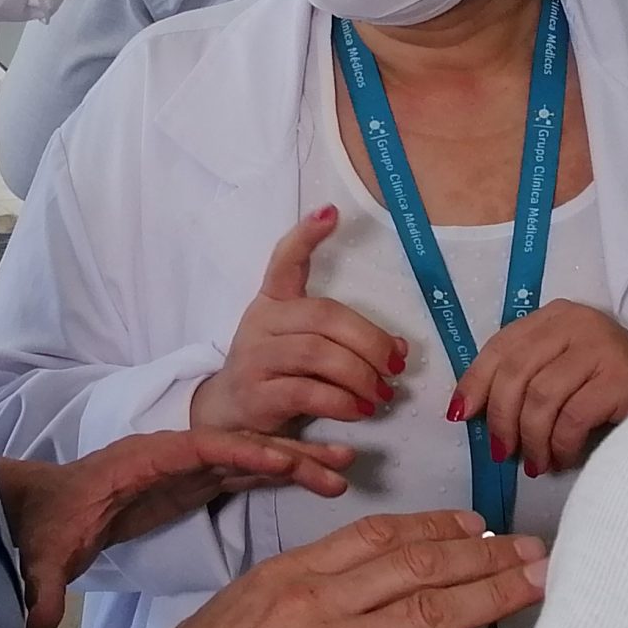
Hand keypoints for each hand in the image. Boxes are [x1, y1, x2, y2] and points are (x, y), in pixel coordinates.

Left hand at [0, 427, 353, 627]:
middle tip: (340, 463)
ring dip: (298, 462)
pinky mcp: (196, 483)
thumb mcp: (43, 554)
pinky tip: (318, 483)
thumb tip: (39, 620)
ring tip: (346, 468)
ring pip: (252, 458)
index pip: (197, 449)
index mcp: (139, 460)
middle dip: (289, 453)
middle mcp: (172, 455)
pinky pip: (248, 474)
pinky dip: (283, 476)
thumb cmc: (47, 523)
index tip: (283, 460)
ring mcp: (188, 467)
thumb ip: (44, 584)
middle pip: (239, 447)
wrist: (41, 509)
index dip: (240, 451)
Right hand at [125, 510, 546, 627]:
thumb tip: (340, 584)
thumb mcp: (238, 605)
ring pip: (434, 611)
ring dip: (495, 596)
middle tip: (532, 550)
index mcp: (293, 573)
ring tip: (537, 587)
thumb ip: (295, 590)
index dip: (438, 526)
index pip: (381, 535)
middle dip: (486, 554)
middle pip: (422, 565)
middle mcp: (321, 603)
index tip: (476, 524)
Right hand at [193, 208, 409, 434]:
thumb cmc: (278, 374)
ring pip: (316, 353)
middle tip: (395, 366)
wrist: (230, 416)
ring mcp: (254, 357)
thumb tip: (398, 347)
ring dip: (360, 375)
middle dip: (369, 341)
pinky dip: (341, 401)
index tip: (331, 212)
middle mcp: (261, 322)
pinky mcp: (256, 394)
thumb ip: (346, 340)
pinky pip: (306, 391)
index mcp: (274, 301)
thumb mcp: (307, 348)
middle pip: (323, 316)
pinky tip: (359, 410)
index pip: (285, 261)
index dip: (306, 236)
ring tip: (381, 394)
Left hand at [450, 301, 627, 475]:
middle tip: (501, 452)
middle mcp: (575, 322)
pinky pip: (570, 418)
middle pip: (514, 373)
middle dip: (500, 419)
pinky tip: (561, 459)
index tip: (461, 416)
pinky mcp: (620, 376)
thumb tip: (472, 411)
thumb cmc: (613, 384)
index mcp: (555, 316)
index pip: (500, 346)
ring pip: (539, 399)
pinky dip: (559, 445)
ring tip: (536, 462)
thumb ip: (526, 375)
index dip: (474, 383)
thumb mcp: (564, 365)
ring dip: (531, 440)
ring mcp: (600, 347)